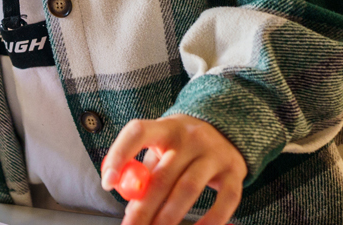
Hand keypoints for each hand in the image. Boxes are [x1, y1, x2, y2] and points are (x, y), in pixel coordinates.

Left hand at [99, 115, 245, 224]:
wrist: (227, 130)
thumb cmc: (182, 145)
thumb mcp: (161, 146)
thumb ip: (144, 171)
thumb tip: (130, 207)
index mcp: (166, 128)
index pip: (138, 133)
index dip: (120, 156)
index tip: (107, 183)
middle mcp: (191, 137)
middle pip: (163, 175)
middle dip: (143, 208)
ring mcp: (215, 153)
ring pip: (189, 188)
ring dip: (169, 217)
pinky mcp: (235, 171)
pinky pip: (226, 201)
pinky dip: (210, 220)